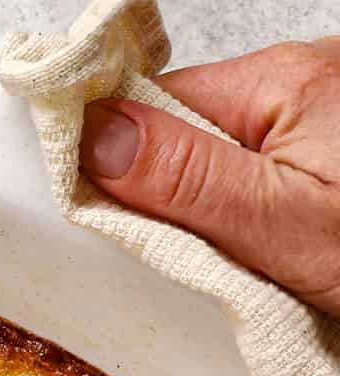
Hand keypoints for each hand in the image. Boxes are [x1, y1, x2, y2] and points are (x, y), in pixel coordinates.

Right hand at [79, 38, 339, 316]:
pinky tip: (276, 252)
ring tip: (249, 263)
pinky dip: (258, 217)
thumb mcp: (282, 227)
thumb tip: (94, 140)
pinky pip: (268, 172)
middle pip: (189, 131)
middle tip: (197, 260)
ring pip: (228, 158)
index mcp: (280, 82)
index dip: (122, 165)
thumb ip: (187, 181)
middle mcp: (304, 78)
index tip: (108, 224)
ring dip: (218, 215)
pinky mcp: (338, 145)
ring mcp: (327, 109)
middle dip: (175, 199)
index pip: (157, 107)